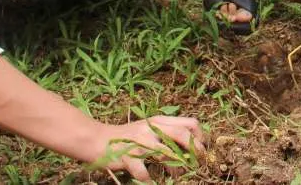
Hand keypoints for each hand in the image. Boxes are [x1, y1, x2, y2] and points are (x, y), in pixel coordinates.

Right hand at [89, 115, 205, 180]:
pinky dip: (149, 180)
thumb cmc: (128, 136)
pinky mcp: (128, 156)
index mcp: (159, 121)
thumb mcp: (149, 128)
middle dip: (195, 152)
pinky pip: (144, 172)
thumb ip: (166, 132)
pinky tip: (150, 181)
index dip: (200, 137)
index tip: (202, 150)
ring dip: (175, 170)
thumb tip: (192, 145)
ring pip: (167, 155)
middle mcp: (151, 129)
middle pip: (182, 136)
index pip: (190, 123)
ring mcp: (140, 142)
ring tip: (175, 177)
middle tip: (198, 164)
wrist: (98, 139)